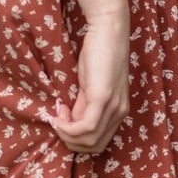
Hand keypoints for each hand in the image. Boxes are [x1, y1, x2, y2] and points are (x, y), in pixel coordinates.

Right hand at [48, 6, 129, 155]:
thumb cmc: (99, 53)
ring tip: (57, 115)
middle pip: (94, 146)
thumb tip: (71, 121)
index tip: (62, 119)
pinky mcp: (103, 98)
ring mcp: (113, 107)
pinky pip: (86, 127)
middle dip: (70, 141)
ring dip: (67, 133)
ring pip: (89, 140)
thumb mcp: (90, 85)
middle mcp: (120, 113)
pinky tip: (58, 114)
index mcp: (119, 111)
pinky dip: (68, 127)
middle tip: (57, 120)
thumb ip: (84, 105)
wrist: (108, 30)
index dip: (77, 138)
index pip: (99, 142)